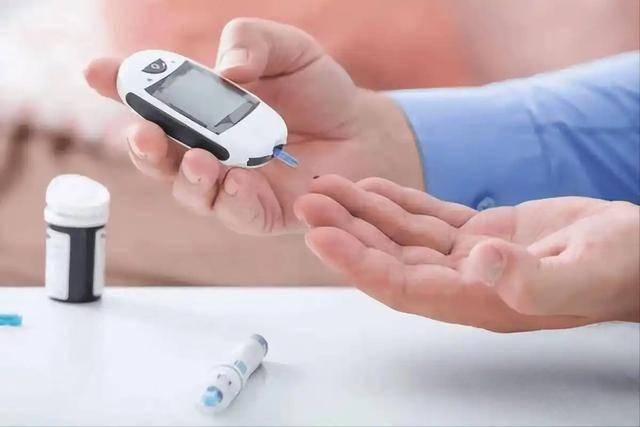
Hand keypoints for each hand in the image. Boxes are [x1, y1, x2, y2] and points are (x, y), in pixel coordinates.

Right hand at [84, 18, 421, 234]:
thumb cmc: (319, 89)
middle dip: (144, 147)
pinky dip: (233, 199)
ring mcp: (231, 184)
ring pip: (190, 191)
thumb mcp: (289, 49)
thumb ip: (253, 42)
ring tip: (199, 158)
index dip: (120, 85)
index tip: (97, 72)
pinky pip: (237, 213)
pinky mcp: (260, 212)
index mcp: (203, 108)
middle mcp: (207, 148)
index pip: (152, 99)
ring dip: (186, 177)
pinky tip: (240, 180)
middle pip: (159, 156)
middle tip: (143, 132)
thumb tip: (227, 70)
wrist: (363, 129)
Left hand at [294, 175, 639, 331]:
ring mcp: (470, 257)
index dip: (356, 263)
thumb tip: (484, 261)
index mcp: (480, 299)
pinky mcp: (481, 233)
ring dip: (364, 212)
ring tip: (329, 187)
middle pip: (390, 258)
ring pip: (402, 236)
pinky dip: (399, 203)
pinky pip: (428, 218)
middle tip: (310, 202)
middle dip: (346, 232)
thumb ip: (535, 279)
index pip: (401, 286)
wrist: (639, 252)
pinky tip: (372, 189)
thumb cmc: (622, 267)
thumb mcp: (586, 272)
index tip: (319, 236)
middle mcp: (465, 281)